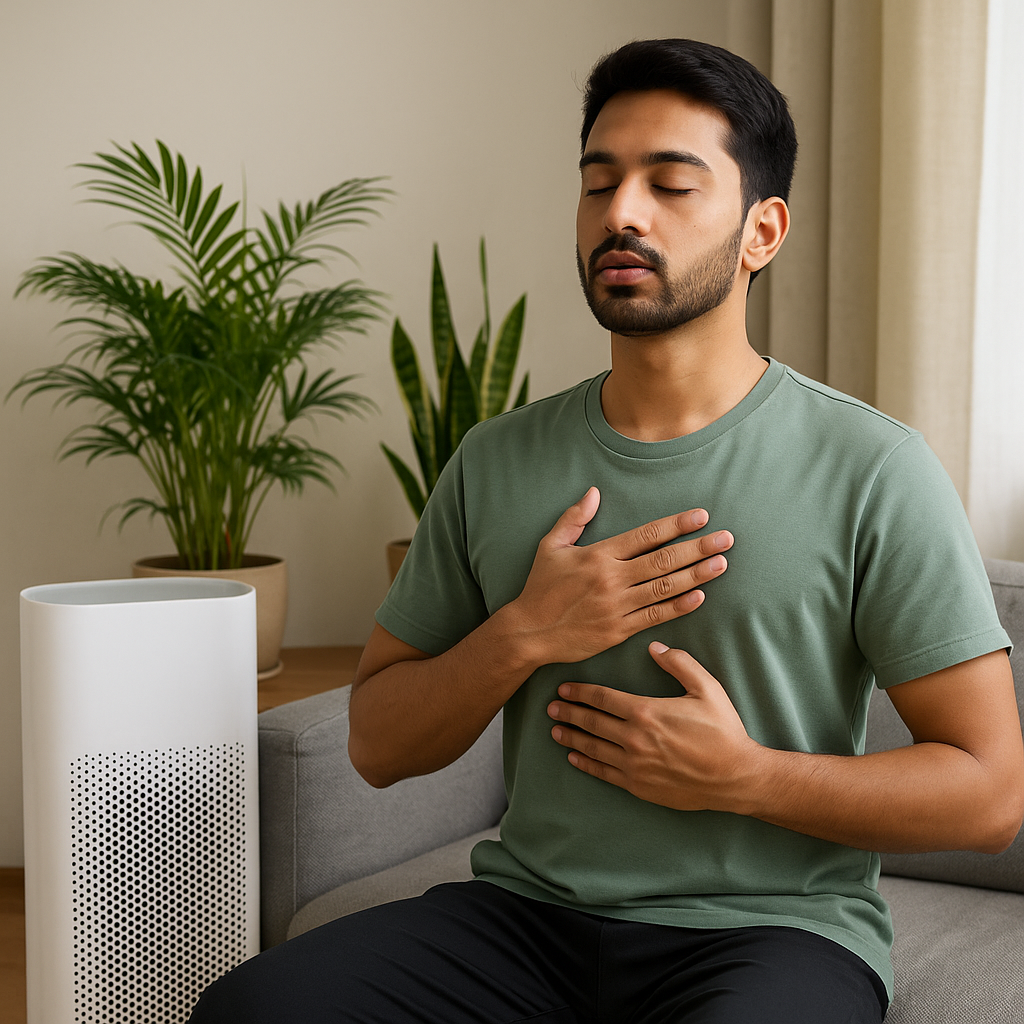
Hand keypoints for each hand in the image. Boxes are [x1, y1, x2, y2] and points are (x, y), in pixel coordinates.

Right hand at [510, 487, 731, 665]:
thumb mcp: (551, 546)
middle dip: (698, 547)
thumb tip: (594, 492)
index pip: (646, 535)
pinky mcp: (619, 630)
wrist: (529, 632)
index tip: (700, 517)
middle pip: (663, 559)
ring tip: (721, 563)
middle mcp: (612, 578)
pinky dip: (679, 606)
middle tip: (726, 538)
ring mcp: (617, 605)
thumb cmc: (540, 588)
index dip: (676, 525)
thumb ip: (574, 518)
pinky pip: (655, 616)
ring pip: (665, 587)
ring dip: (696, 575)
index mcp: (598, 555)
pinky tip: (700, 596)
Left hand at [547, 641, 760, 811]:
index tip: (563, 689)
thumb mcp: (707, 688)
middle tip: (551, 708)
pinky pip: (605, 773)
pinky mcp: (639, 786)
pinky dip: (587, 764)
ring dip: (572, 737)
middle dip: (569, 713)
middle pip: (592, 722)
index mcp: (646, 712)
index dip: (580, 692)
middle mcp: (634, 739)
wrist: (735, 776)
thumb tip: (654, 647)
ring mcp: (635, 765)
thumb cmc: (723, 730)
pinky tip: (575, 757)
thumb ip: (679, 663)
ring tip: (555, 731)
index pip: (603, 698)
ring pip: (593, 748)